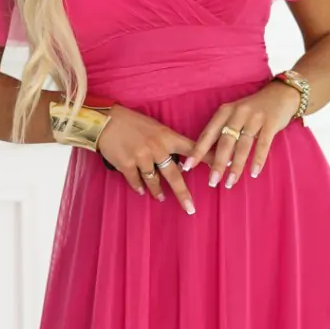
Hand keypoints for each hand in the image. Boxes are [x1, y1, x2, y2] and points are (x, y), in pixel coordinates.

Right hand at [96, 104, 216, 213]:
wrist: (105, 120)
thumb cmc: (130, 121)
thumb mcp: (154, 126)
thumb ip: (167, 141)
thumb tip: (180, 159)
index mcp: (166, 136)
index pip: (193, 148)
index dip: (209, 158)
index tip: (224, 166)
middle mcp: (157, 148)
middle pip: (175, 175)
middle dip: (183, 194)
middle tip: (190, 208)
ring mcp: (142, 157)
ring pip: (154, 181)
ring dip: (158, 191)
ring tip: (161, 198)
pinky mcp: (126, 164)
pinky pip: (136, 181)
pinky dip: (138, 187)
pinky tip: (141, 190)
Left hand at [184, 81, 301, 187]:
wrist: (281, 94)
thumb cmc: (253, 109)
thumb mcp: (235, 114)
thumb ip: (223, 132)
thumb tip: (210, 158)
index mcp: (225, 111)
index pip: (208, 133)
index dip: (198, 151)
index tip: (188, 166)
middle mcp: (238, 113)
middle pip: (225, 142)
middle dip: (218, 164)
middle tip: (212, 182)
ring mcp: (255, 117)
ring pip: (243, 145)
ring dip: (236, 166)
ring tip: (230, 182)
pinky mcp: (271, 123)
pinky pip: (263, 144)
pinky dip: (258, 160)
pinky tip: (254, 173)